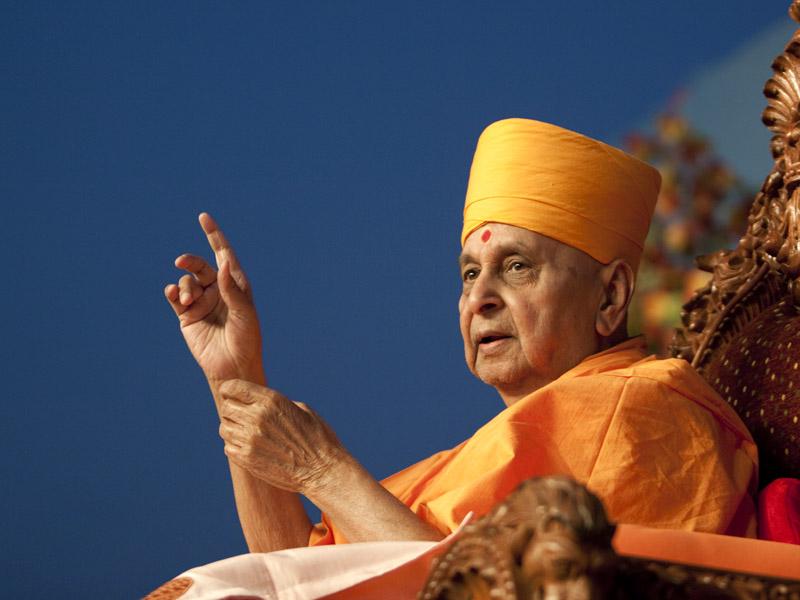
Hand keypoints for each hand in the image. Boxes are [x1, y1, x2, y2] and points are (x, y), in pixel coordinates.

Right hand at [164, 213, 263, 382]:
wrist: (233, 367)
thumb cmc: (246, 340)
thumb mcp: (244, 313)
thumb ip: (233, 289)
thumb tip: (223, 263)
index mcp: (236, 285)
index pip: (224, 254)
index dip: (214, 236)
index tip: (204, 218)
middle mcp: (218, 290)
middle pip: (200, 265)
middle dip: (190, 260)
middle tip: (181, 261)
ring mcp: (202, 302)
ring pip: (187, 281)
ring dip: (185, 286)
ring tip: (189, 301)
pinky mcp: (188, 316)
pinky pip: (176, 297)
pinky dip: (173, 292)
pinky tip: (174, 295)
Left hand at [217, 379, 345, 493]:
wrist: (322, 470)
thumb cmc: (318, 438)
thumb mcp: (302, 410)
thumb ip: (277, 404)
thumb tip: (261, 403)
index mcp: (271, 400)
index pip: (233, 387)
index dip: (229, 390)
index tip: (231, 395)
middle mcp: (258, 417)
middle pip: (226, 408)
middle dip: (232, 411)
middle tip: (242, 418)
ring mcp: (250, 439)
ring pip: (224, 428)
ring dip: (233, 430)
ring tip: (248, 434)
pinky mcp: (247, 459)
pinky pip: (228, 448)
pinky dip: (235, 447)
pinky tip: (250, 448)